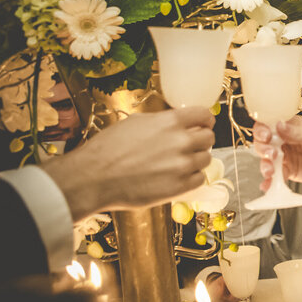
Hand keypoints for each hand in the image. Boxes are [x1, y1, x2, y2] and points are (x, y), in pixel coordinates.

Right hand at [44, 107, 214, 220]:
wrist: (93, 178)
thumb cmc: (108, 149)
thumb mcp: (135, 123)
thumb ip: (162, 122)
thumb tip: (177, 122)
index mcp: (170, 122)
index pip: (204, 115)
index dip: (205, 120)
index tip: (203, 125)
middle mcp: (181, 141)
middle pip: (209, 138)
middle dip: (200, 141)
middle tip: (189, 147)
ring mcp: (182, 165)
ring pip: (205, 159)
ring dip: (195, 160)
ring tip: (176, 164)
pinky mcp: (180, 187)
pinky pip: (199, 179)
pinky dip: (191, 178)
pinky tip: (176, 177)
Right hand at [254, 117, 301, 191]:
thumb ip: (297, 132)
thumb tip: (279, 124)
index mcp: (293, 126)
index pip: (271, 122)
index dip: (263, 128)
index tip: (266, 136)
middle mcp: (286, 139)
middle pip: (264, 141)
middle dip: (263, 148)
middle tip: (271, 154)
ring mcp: (286, 155)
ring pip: (267, 158)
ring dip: (265, 165)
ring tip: (270, 171)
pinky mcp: (288, 170)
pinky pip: (274, 175)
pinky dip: (269, 180)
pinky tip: (268, 184)